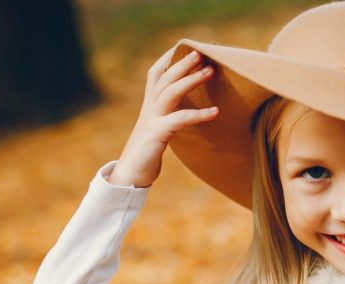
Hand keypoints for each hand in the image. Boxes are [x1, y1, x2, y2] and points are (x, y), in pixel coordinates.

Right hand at [109, 48, 219, 187]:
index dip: (168, 59)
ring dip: (190, 80)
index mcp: (149, 106)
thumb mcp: (158, 132)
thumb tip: (185, 116)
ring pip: (170, 92)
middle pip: (165, 78)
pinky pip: (179, 119)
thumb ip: (169, 120)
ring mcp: (151, 120)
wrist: (128, 176)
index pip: (156, 74)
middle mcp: (149, 109)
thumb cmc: (146, 155)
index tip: (184, 47)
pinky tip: (215, 112)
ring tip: (210, 71)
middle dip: (182, 63)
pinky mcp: (157, 134)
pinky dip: (198, 114)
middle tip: (201, 52)